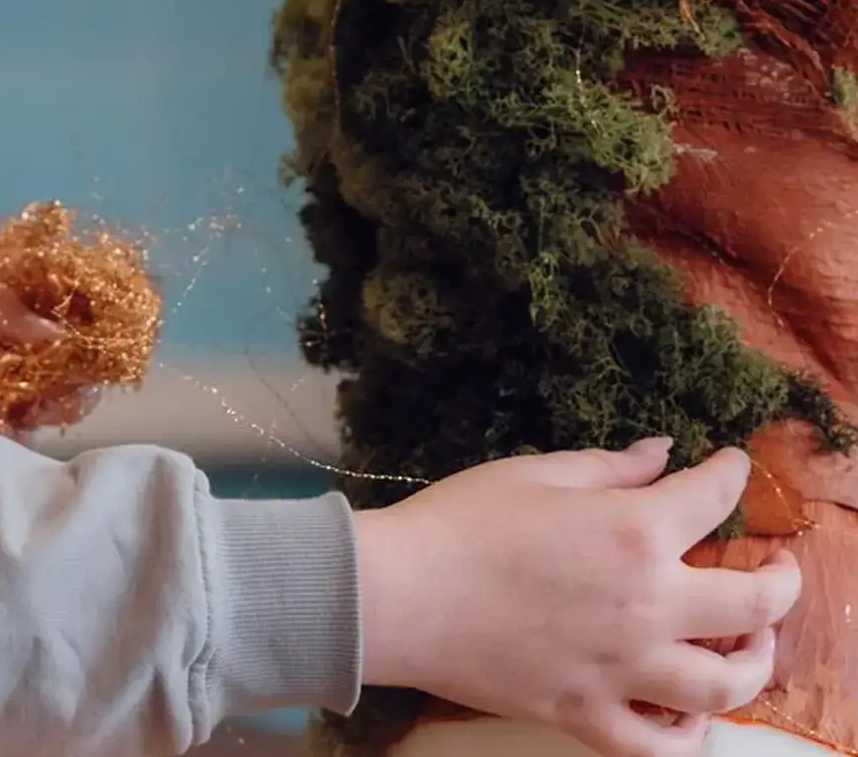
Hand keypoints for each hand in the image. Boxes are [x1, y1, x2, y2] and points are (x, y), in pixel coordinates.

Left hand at [0, 209, 98, 429]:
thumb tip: (55, 338)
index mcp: (8, 285)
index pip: (66, 314)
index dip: (85, 338)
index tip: (90, 362)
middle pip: (46, 371)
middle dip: (53, 391)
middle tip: (43, 402)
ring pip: (11, 405)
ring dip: (17, 418)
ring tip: (6, 423)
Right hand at [356, 441, 800, 756]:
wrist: (402, 595)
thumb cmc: (461, 520)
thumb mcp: (536, 474)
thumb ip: (610, 467)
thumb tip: (663, 453)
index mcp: (633, 532)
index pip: (710, 498)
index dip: (731, 475)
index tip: (733, 466)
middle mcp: (648, 606)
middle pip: (754, 604)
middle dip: (780, 580)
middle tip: (778, 567)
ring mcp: (625, 671)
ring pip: (728, 685)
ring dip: (755, 661)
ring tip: (749, 641)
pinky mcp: (591, 716)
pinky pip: (663, 745)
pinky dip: (690, 732)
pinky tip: (689, 708)